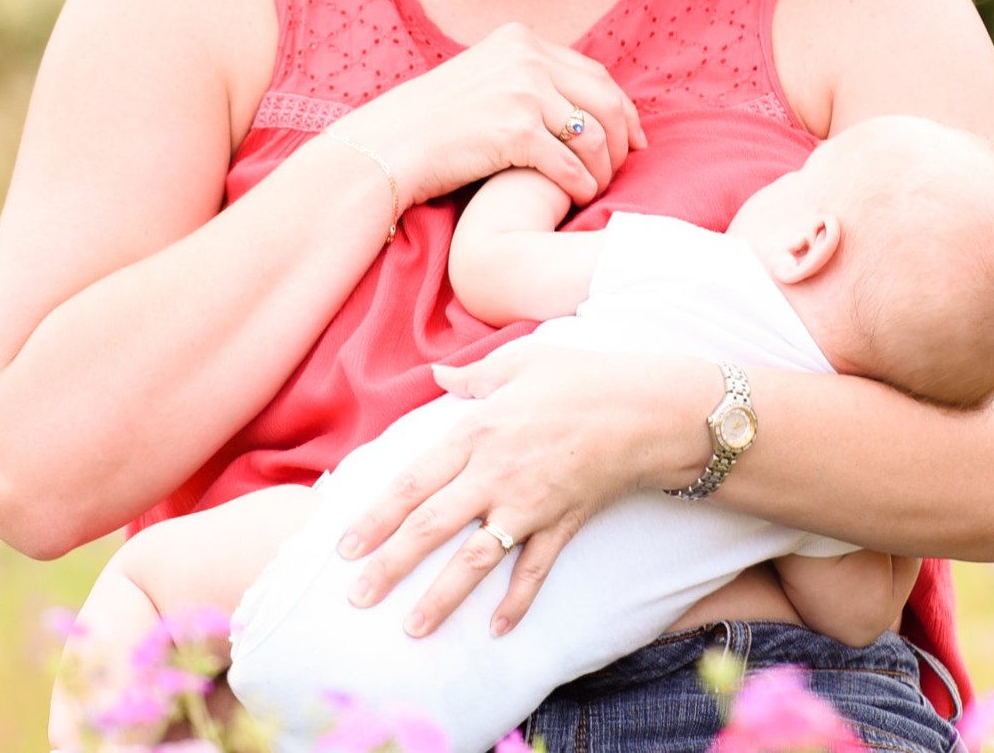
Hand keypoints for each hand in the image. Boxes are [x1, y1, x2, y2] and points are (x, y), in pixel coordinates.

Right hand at [326, 23, 644, 205]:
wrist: (388, 145)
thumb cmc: (432, 123)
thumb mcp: (482, 79)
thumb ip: (526, 78)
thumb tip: (581, 103)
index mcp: (519, 40)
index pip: (593, 71)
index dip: (621, 106)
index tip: (632, 136)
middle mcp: (525, 57)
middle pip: (605, 98)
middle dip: (623, 137)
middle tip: (628, 165)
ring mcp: (521, 91)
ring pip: (594, 134)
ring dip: (604, 167)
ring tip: (599, 187)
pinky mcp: (515, 130)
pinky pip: (570, 164)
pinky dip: (581, 185)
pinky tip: (578, 197)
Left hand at [332, 347, 720, 636]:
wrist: (649, 409)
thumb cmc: (584, 378)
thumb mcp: (523, 361)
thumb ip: (474, 375)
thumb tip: (438, 375)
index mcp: (476, 432)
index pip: (413, 482)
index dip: (375, 516)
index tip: (344, 547)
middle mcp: (495, 475)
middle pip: (432, 527)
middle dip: (390, 565)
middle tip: (356, 598)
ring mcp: (529, 505)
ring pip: (476, 559)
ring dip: (442, 597)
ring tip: (411, 629)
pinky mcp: (563, 524)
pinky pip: (535, 570)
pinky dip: (517, 602)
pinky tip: (497, 631)